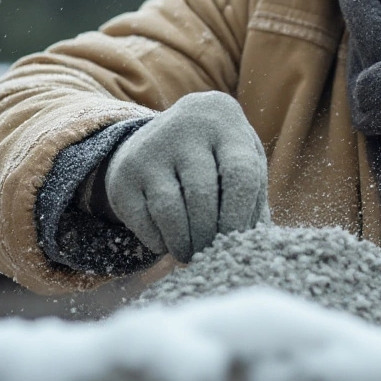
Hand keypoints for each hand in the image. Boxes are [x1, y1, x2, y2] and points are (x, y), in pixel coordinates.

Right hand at [105, 91, 270, 262]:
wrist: (165, 131)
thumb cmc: (218, 156)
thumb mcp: (241, 161)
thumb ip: (252, 198)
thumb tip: (256, 243)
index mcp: (225, 126)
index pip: (240, 173)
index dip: (240, 214)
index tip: (237, 240)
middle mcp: (185, 130)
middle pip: (202, 195)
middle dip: (209, 235)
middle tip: (212, 254)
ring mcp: (149, 150)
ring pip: (170, 210)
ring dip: (184, 243)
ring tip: (191, 254)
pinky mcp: (124, 173)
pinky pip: (143, 220)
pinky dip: (159, 240)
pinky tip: (168, 240)